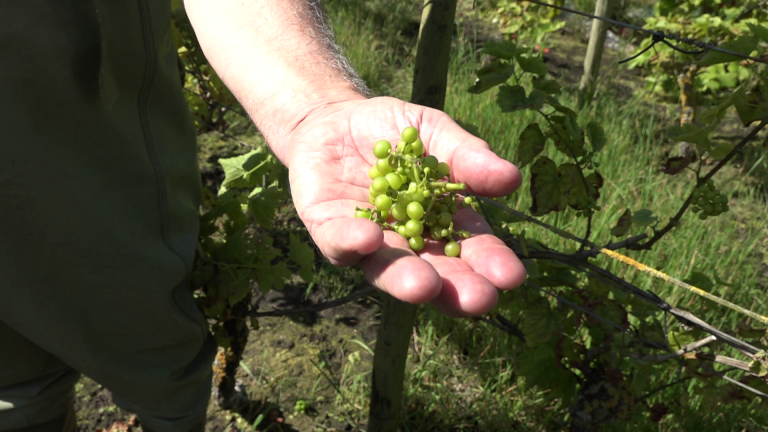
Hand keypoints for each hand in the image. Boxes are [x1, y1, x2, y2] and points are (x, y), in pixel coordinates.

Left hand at [285, 96, 526, 316]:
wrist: (335, 117)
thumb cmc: (393, 131)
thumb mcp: (435, 133)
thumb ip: (466, 157)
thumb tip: (512, 178)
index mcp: (440, 222)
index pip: (470, 249)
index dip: (490, 263)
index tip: (512, 277)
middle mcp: (406, 242)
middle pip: (433, 272)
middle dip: (454, 288)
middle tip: (478, 300)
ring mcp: (367, 241)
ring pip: (385, 269)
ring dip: (405, 279)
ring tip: (425, 286)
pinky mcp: (328, 230)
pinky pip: (338, 242)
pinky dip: (353, 242)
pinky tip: (370, 239)